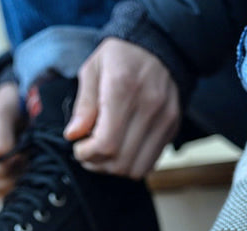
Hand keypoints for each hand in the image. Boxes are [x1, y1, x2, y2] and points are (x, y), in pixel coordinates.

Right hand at [0, 82, 22, 190]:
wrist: (18, 100)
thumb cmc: (6, 102)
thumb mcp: (2, 113)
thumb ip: (1, 136)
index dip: (5, 167)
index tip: (20, 155)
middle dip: (12, 174)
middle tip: (26, 158)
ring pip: (2, 187)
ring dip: (19, 177)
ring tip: (28, 160)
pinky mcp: (3, 170)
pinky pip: (11, 184)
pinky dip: (22, 178)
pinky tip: (29, 165)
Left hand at [64, 38, 179, 178]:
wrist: (158, 45)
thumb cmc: (119, 57)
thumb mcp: (92, 70)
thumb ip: (83, 105)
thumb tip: (73, 135)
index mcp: (123, 88)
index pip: (106, 143)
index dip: (87, 154)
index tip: (79, 146)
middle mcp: (149, 105)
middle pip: (120, 161)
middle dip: (97, 163)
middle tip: (88, 152)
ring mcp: (165, 118)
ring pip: (137, 168)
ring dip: (115, 168)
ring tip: (104, 153)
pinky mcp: (173, 126)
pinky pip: (151, 162)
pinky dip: (132, 163)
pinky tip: (122, 149)